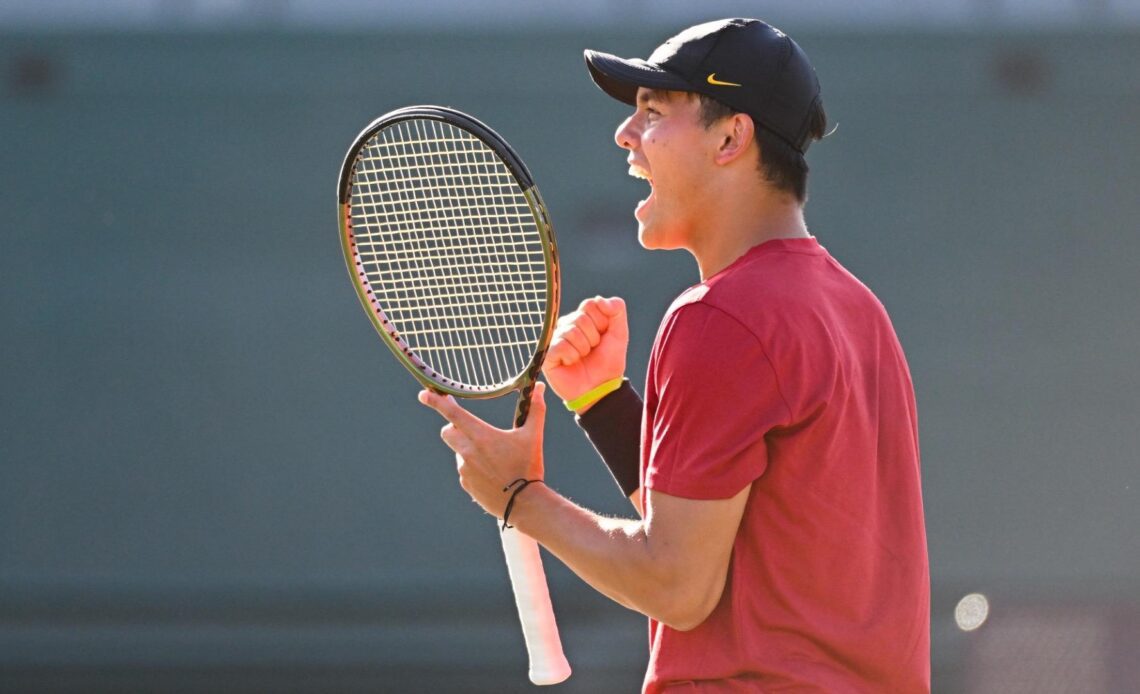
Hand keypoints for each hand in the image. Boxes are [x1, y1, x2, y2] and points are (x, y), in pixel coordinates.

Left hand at [418, 383, 546, 518]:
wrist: (524, 504)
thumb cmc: (529, 467)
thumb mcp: (533, 435)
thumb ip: (535, 409)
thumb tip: (540, 388)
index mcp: (481, 436)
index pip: (452, 413)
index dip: (436, 401)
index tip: (424, 394)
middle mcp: (468, 451)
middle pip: (448, 431)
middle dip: (455, 427)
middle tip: (473, 430)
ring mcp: (464, 469)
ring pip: (459, 450)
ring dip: (469, 449)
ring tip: (494, 459)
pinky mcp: (465, 483)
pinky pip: (465, 469)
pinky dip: (474, 466)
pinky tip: (492, 473)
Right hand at [543, 296, 628, 407]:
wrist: (601, 388)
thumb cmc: (608, 362)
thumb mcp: (619, 333)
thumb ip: (616, 310)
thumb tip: (598, 298)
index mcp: (582, 319)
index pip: (589, 304)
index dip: (601, 322)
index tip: (603, 336)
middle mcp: (566, 326)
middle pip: (580, 317)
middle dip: (593, 337)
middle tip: (592, 350)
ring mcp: (555, 339)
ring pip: (571, 331)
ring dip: (583, 349)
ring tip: (582, 358)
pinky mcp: (547, 354)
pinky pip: (561, 345)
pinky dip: (572, 357)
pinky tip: (572, 363)